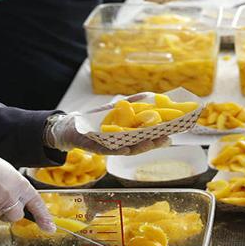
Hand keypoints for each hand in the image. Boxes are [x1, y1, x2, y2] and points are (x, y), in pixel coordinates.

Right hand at [0, 144, 53, 230]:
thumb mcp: (7, 171)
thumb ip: (15, 187)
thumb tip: (18, 201)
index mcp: (19, 183)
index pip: (36, 203)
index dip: (43, 217)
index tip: (49, 227)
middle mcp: (10, 196)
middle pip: (17, 216)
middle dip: (11, 212)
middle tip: (0, 198)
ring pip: (0, 216)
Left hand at [45, 111, 170, 155]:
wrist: (72, 125)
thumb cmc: (96, 119)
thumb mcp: (116, 108)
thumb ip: (132, 102)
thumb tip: (150, 95)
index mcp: (128, 135)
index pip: (147, 136)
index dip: (159, 135)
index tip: (172, 131)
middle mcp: (121, 143)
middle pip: (141, 144)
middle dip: (154, 142)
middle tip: (166, 138)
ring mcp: (111, 147)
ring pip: (129, 149)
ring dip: (141, 147)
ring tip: (151, 143)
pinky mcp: (98, 148)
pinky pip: (110, 150)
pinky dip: (119, 149)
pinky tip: (128, 147)